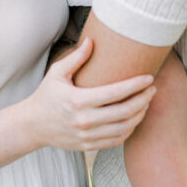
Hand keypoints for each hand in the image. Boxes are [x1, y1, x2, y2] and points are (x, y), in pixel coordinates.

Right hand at [27, 38, 155, 151]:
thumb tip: (92, 40)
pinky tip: (134, 118)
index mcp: (78, 101)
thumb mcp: (57, 73)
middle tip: (152, 89)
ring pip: (123, 129)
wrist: (33, 126)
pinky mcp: (88, 146)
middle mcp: (84, 121)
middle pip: (124, 112)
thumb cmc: (46, 95)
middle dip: (143, 100)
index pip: (114, 93)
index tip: (149, 77)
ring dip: (140, 115)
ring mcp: (87, 136)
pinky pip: (116, 140)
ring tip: (147, 102)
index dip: (135, 85)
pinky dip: (129, 130)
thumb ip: (76, 57)